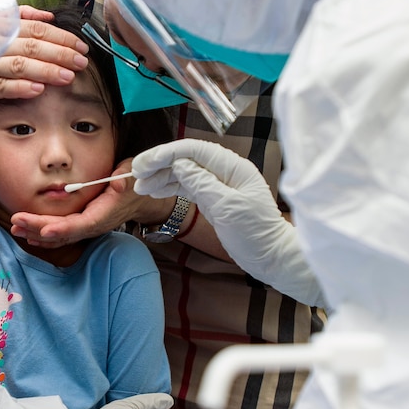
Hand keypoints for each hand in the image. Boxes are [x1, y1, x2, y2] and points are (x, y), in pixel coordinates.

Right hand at [0, 5, 88, 105]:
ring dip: (45, 71)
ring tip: (67, 77)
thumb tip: (49, 16)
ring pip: (18, 66)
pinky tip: (38, 90)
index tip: (81, 47)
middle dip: (60, 54)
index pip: (36, 29)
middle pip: (32, 46)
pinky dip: (19, 87)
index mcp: (0, 27)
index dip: (61, 37)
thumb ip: (21, 18)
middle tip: (81, 63)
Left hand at [10, 161, 175, 247]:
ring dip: (36, 233)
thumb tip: (118, 183)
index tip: (44, 230)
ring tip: (15, 228)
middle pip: (64, 232)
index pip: (82, 225)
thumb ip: (125, 180)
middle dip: (39, 229)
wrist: (141, 197)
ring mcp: (87, 227)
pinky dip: (43, 236)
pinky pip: (61, 234)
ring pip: (60, 236)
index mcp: (105, 214)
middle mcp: (94, 225)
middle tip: (16, 222)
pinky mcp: (81, 225)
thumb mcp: (134, 176)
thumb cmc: (136, 183)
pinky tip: (28, 233)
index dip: (63, 229)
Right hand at [132, 139, 326, 307]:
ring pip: (184, 173)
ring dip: (162, 177)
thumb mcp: (228, 208)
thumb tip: (180, 165)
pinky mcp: (214, 199)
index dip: (167, 154)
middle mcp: (225, 171)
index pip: (194, 151)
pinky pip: (188, 186)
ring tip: (141, 185)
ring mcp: (219, 184)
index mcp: (233, 168)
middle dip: (159, 164)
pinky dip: (171, 188)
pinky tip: (155, 191)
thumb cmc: (256, 234)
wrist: (272, 257)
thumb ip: (203, 184)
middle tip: (135, 174)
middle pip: (186, 159)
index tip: (145, 163)